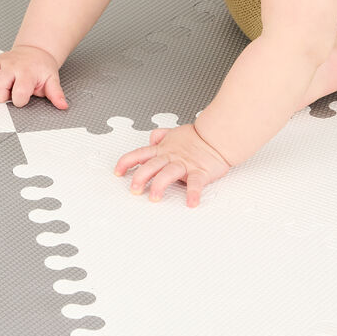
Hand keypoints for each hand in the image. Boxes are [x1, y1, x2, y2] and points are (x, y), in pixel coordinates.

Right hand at [0, 45, 67, 108]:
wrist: (35, 52)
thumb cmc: (41, 67)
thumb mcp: (52, 79)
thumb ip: (56, 94)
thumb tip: (62, 105)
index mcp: (27, 72)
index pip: (19, 92)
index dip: (20, 100)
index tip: (23, 99)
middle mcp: (11, 67)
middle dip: (2, 96)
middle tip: (10, 94)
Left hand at [114, 123, 230, 207]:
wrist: (218, 136)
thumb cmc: (197, 137)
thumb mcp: (175, 133)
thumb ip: (162, 136)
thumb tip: (151, 139)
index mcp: (163, 150)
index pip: (139, 154)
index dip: (126, 162)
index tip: (118, 172)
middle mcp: (171, 157)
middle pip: (151, 166)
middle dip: (139, 178)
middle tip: (134, 190)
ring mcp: (185, 165)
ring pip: (168, 174)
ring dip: (159, 186)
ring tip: (155, 198)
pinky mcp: (199, 172)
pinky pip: (195, 183)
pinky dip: (193, 193)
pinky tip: (191, 202)